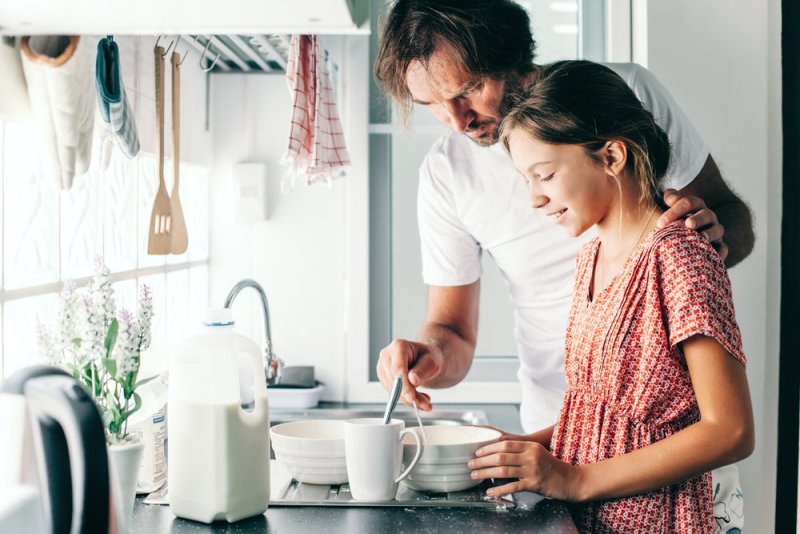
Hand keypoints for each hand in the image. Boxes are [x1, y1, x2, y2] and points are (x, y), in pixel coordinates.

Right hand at [376, 339, 442, 410]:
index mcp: (398, 346)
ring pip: (393, 390)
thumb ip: (422, 370)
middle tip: (426, 404)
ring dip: (409, 399)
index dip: (404, 384)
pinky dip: (406, 399)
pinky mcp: (384, 378)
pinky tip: (418, 398)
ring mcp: (383, 367)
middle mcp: (387, 355)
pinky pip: (393, 393)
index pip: (398, 368)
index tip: (411, 397)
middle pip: (394, 381)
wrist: (425, 359)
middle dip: (410, 395)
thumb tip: (412, 381)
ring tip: (425, 401)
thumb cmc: (428, 357)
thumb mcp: (432, 361)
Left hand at [467, 440, 582, 500]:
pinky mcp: (534, 484)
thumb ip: (521, 452)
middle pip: (501, 456)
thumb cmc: (552, 467)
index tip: (477, 452)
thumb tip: (498, 454)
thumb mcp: (538, 453)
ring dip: (486, 473)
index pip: (504, 444)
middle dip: (482, 461)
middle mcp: (530, 456)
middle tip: (471, 464)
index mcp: (530, 446)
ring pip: (503, 471)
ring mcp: (532, 470)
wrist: (572, 480)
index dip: (488, 447)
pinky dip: (499, 490)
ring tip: (475, 475)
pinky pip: (512, 487)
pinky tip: (490, 492)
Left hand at [658, 189, 727, 259]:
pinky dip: (719, 252)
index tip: (660, 223)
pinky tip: (713, 256)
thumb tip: (671, 198)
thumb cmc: (670, 222)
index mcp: (694, 206)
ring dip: (710, 233)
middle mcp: (706, 216)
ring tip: (702, 237)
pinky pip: (722, 248)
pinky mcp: (717, 246)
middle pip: (705, 214)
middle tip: (688, 224)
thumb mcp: (666, 209)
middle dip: (697, 219)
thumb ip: (669, 199)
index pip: (688, 203)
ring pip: (717, 230)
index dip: (675, 211)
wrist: (677, 239)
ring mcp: (714, 231)